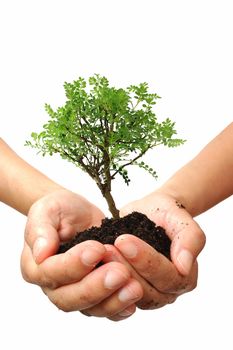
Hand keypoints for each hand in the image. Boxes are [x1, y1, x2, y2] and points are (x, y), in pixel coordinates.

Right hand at [21, 189, 142, 320]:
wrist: (77, 213)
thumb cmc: (60, 210)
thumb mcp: (48, 210)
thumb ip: (41, 229)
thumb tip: (41, 252)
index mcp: (35, 266)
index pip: (51, 273)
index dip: (74, 265)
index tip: (97, 249)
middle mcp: (53, 286)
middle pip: (70, 298)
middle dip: (97, 287)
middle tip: (120, 272)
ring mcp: (74, 293)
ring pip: (90, 308)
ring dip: (113, 301)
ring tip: (134, 288)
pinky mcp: (94, 294)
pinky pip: (105, 309)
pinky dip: (120, 308)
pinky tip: (134, 301)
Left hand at [109, 191, 205, 309]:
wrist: (152, 212)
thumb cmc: (168, 214)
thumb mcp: (181, 219)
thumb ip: (190, 239)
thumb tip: (185, 265)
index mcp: (184, 278)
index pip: (167, 276)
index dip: (146, 260)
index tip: (124, 240)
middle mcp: (166, 292)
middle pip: (146, 290)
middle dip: (125, 267)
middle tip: (107, 248)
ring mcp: (145, 293)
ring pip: (127, 293)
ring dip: (111, 274)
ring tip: (99, 252)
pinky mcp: (125, 289)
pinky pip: (113, 293)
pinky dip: (101, 280)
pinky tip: (91, 264)